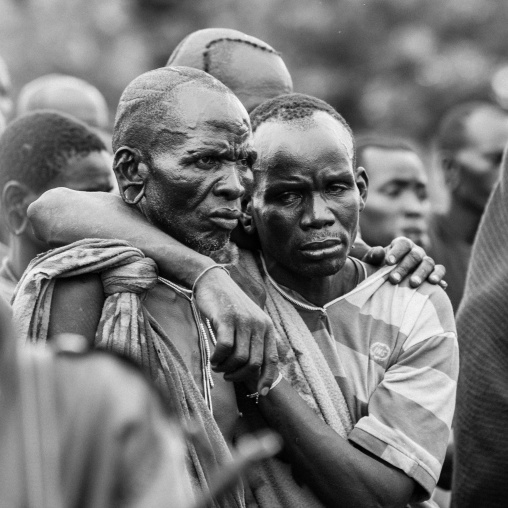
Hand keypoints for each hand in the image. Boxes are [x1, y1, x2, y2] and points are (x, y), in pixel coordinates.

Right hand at [193, 267, 278, 394]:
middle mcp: (259, 324)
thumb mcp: (248, 320)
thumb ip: (254, 340)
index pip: (273, 359)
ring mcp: (243, 321)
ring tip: (217, 366)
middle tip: (227, 376)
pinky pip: (224, 348)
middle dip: (239, 376)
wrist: (212, 281)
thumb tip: (255, 370)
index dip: (268, 379)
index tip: (262, 393)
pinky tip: (213, 358)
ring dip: (226, 368)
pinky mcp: (227, 319)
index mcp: (267, 326)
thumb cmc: (228, 305)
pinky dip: (218, 358)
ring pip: (239, 358)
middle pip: (254, 363)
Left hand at [361, 237, 446, 288]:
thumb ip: (373, 256)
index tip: (388, 262)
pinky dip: (439, 276)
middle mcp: (416, 251)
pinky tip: (435, 284)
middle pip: (414, 256)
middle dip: (404, 268)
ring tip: (413, 284)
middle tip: (393, 280)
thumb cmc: (379, 268)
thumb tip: (379, 252)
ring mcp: (426, 261)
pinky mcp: (434, 271)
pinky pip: (440, 271)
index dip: (396, 252)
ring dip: (421, 273)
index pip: (402, 244)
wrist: (389, 279)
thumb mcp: (372, 263)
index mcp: (402, 245)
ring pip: (428, 263)